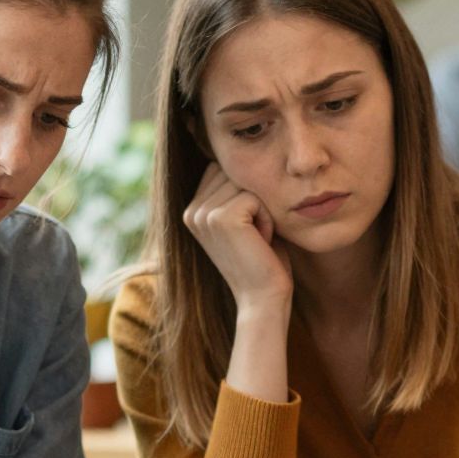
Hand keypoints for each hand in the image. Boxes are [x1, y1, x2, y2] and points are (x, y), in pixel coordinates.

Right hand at [183, 164, 291, 316]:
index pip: (223, 171)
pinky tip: (261, 242)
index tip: (249, 229)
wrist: (263, 300)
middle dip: (255, 200)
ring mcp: (203, 214)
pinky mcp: (221, 218)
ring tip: (257, 239)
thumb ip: (236, 194)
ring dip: (263, 210)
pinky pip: (255, 197)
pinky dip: (267, 218)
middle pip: (235, 173)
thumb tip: (246, 158)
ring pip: (246, 183)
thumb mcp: (246, 223)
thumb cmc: (263, 262)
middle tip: (255, 236)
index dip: (247, 194)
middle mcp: (191, 211)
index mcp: (192, 211)